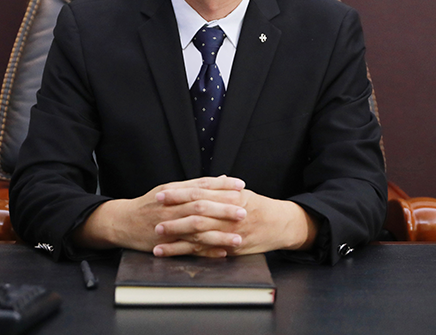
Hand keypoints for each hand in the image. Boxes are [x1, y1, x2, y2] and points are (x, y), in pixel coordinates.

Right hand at [72, 175, 246, 256]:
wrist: (123, 221)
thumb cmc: (149, 204)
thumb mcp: (170, 189)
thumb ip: (195, 185)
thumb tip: (221, 178)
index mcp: (174, 191)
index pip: (202, 185)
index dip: (222, 185)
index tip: (240, 186)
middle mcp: (172, 206)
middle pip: (201, 205)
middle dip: (224, 209)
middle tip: (244, 211)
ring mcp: (170, 225)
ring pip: (197, 229)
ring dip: (219, 234)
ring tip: (238, 238)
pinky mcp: (167, 243)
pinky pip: (189, 249)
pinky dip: (206, 251)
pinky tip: (221, 253)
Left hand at [152, 186, 317, 256]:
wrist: (281, 225)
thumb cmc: (260, 207)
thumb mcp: (242, 193)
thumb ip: (222, 188)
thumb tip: (205, 182)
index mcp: (229, 197)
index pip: (199, 194)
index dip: (179, 194)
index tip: (162, 193)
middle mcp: (227, 215)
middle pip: (195, 213)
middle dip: (173, 212)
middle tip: (154, 212)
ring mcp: (227, 233)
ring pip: (197, 234)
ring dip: (175, 235)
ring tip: (156, 235)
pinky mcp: (228, 248)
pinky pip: (203, 252)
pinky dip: (184, 252)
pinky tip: (168, 253)